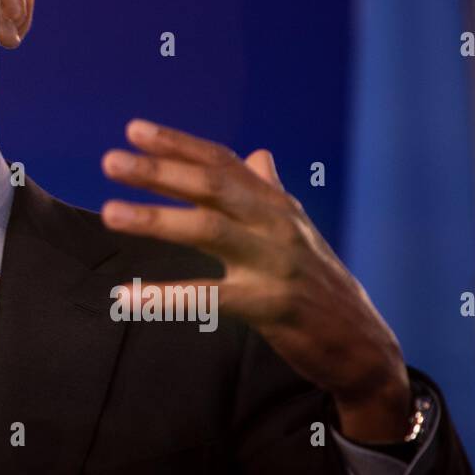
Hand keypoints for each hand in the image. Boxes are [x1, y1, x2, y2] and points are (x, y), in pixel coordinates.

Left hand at [100, 118, 411, 442]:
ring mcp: (274, 263)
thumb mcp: (296, 231)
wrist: (364, 345)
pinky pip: (209, 297)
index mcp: (276, 205)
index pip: (223, 163)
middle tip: (111, 160)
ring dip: (156, 218)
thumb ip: (269, 192)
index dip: (178, 144)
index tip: (134, 129)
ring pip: (208, 229)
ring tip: (110, 212)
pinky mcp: (270, 306)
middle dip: (160, 171)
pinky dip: (165, 297)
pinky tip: (126, 297)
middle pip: (212, 186)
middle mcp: (276, 225)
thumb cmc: (320, 283)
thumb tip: (258, 153)